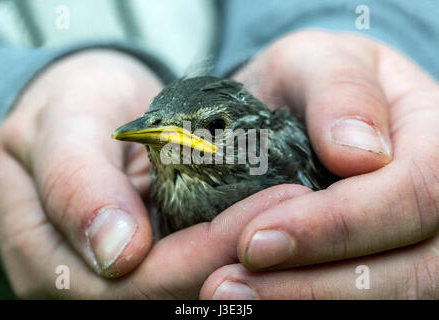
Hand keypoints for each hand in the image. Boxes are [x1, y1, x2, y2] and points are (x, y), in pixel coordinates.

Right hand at [0, 50, 311, 297]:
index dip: (200, 255)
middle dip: (236, 256)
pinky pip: (195, 266)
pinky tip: (270, 221)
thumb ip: (75, 181)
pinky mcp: (150, 259)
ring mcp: (119, 276)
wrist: (83, 110)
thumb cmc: (67, 107)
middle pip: (168, 295)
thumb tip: (118, 253)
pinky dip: (234, 247)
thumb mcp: (62, 125)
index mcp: (46, 260)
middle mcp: (85, 284)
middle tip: (298, 209)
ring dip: (245, 257)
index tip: (265, 208)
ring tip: (295, 214)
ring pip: (188, 287)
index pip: (130, 282)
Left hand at [200, 31, 437, 298]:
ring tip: (228, 296)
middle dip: (315, 286)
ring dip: (306, 303)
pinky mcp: (390, 263)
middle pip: (413, 269)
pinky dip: (307, 302)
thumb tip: (359, 154)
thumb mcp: (316, 62)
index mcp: (438, 137)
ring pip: (391, 296)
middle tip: (225, 287)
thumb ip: (339, 88)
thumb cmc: (312, 84)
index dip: (339, 225)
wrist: (307, 111)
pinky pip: (364, 296)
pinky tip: (256, 300)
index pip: (416, 192)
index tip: (255, 241)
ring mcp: (421, 241)